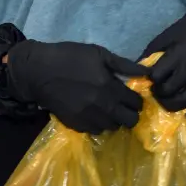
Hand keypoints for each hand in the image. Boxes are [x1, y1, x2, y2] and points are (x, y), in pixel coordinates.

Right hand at [3, 34, 147, 134]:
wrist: (37, 71)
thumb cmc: (69, 57)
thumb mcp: (98, 53)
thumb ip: (124, 65)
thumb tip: (148, 73)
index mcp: (110, 87)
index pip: (137, 103)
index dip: (136, 99)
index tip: (130, 95)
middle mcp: (103, 106)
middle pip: (130, 121)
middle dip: (129, 113)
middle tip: (121, 105)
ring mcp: (89, 118)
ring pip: (113, 128)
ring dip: (114, 119)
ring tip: (106, 109)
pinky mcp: (77, 125)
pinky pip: (96, 131)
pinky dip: (98, 124)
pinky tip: (93, 113)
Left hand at [143, 4, 185, 117]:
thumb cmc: (185, 32)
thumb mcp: (163, 39)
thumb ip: (149, 55)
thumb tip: (134, 73)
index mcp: (177, 56)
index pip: (157, 77)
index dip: (151, 81)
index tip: (151, 80)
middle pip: (169, 92)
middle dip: (159, 94)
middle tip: (158, 92)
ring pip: (185, 101)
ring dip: (173, 104)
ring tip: (169, 100)